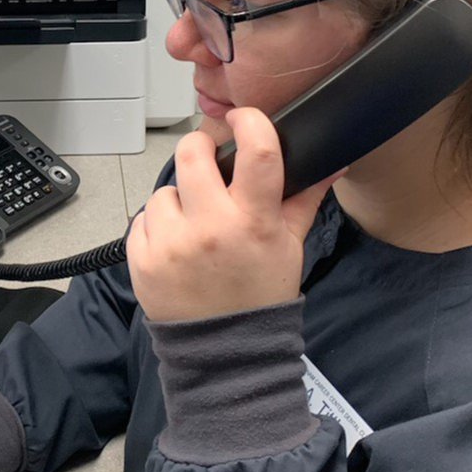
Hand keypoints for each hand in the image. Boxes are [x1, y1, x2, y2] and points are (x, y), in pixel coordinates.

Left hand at [126, 109, 338, 322]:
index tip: (240, 118)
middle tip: (207, 161)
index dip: (248, 122)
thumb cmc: (259, 295)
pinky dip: (157, 227)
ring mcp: (171, 244)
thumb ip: (303, 199)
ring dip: (178, 200)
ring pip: (163, 191)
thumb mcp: (289, 247)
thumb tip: (330, 162)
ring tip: (194, 226)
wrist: (225, 352)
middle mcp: (210, 228)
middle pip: (190, 154)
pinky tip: (176, 247)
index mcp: (254, 222)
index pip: (257, 151)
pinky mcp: (141, 259)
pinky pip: (142, 220)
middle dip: (198, 149)